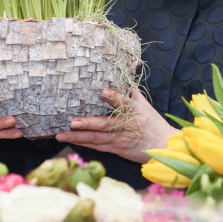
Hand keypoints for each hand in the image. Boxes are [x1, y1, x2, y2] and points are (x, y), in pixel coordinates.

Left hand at [55, 88, 177, 163]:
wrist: (161, 146)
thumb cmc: (151, 122)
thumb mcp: (144, 105)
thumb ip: (131, 91)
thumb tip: (123, 72)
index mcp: (134, 111)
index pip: (124, 103)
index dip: (114, 98)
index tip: (103, 92)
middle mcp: (126, 125)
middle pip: (106, 125)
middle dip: (88, 124)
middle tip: (72, 122)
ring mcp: (120, 139)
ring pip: (97, 138)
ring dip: (78, 136)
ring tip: (61, 134)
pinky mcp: (116, 149)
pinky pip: (97, 146)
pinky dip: (83, 143)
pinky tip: (70, 139)